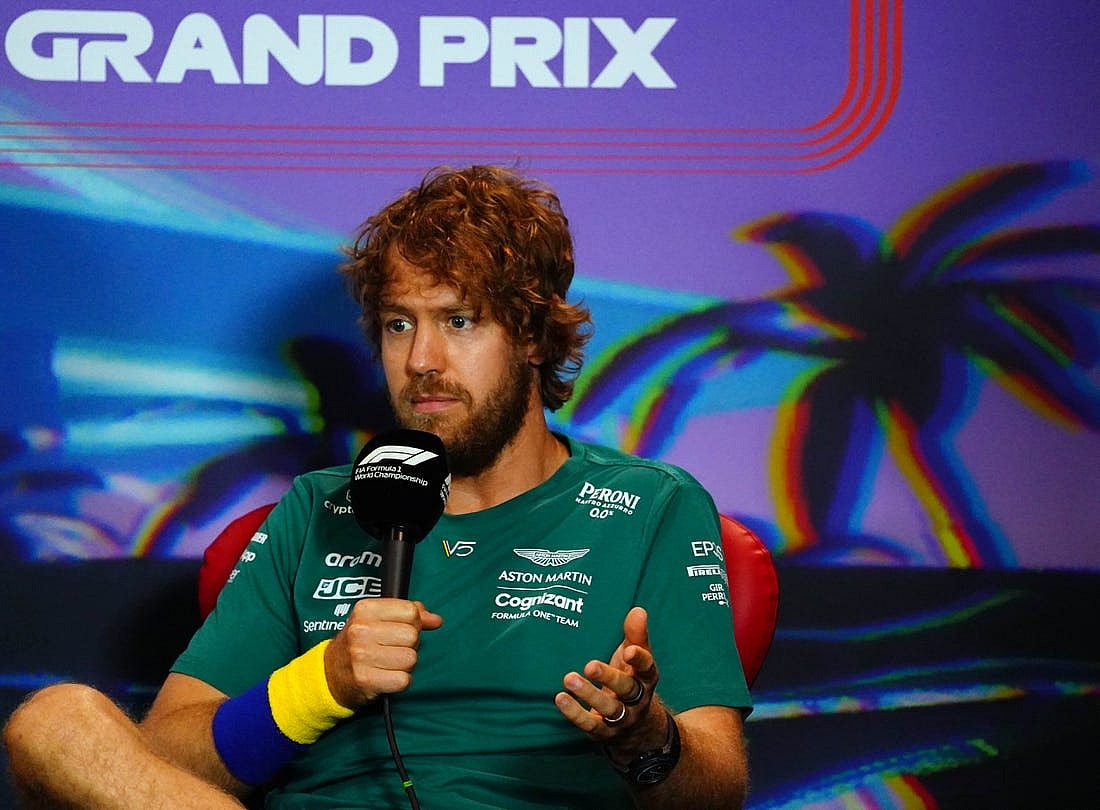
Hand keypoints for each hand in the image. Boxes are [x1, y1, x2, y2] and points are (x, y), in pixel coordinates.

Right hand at [323, 598, 442, 708]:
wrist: (329, 674)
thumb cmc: (359, 644)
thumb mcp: (377, 619)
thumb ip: (410, 613)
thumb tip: (436, 620)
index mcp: (365, 609)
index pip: (410, 611)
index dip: (412, 623)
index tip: (400, 629)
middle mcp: (361, 630)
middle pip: (412, 636)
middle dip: (409, 645)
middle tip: (392, 649)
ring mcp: (362, 656)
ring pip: (411, 659)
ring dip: (404, 664)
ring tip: (388, 663)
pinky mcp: (366, 679)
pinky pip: (403, 680)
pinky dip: (400, 681)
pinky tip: (386, 676)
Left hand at [554, 606, 667, 758]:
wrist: (636, 727)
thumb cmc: (630, 679)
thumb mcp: (634, 657)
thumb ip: (635, 635)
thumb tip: (638, 610)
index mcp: (646, 679)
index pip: (647, 669)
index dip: (640, 660)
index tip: (629, 650)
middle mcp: (637, 700)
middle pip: (627, 690)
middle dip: (609, 677)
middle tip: (589, 665)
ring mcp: (621, 719)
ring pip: (609, 709)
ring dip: (589, 694)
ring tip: (569, 679)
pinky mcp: (603, 732)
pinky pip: (590, 725)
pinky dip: (574, 713)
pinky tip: (560, 698)